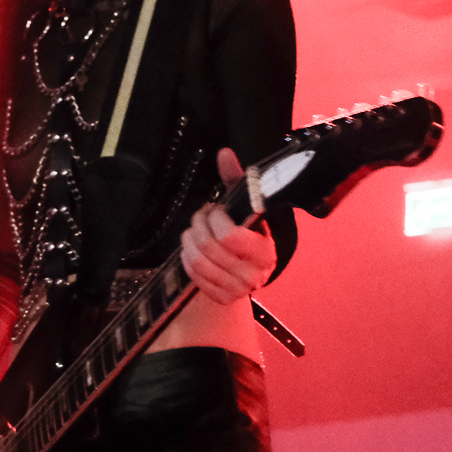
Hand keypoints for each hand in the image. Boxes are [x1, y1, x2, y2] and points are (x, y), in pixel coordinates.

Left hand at [180, 148, 276, 305]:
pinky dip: (187, 257)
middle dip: (199, 224)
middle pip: (209, 247)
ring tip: (195, 230)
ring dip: (190, 239)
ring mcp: (237, 289)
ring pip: (198, 261)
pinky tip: (193, 247)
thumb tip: (224, 154)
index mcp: (265, 251)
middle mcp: (254, 274)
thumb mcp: (246, 206)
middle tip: (201, 216)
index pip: (231, 237)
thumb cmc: (247, 230)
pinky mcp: (221, 297)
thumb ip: (237, 179)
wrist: (249, 269)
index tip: (216, 210)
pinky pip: (193, 275)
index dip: (216, 219)